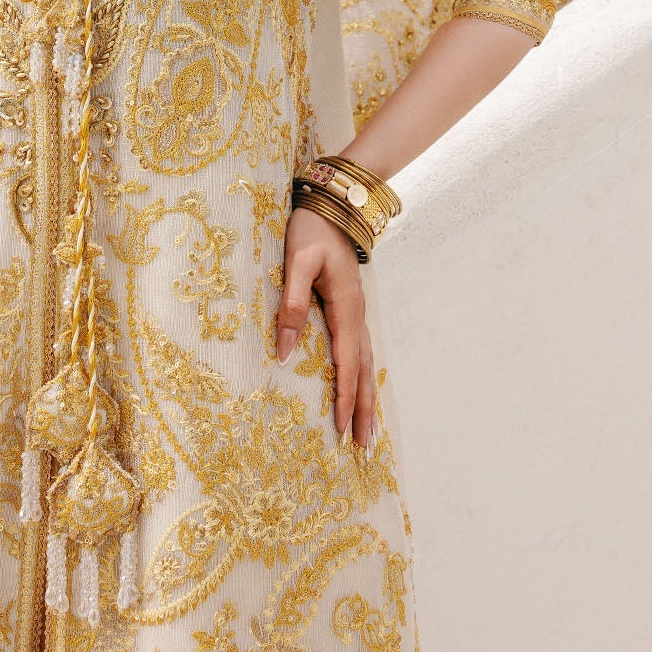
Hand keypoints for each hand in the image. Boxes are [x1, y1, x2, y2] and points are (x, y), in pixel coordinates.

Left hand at [276, 205, 375, 447]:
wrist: (335, 203)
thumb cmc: (312, 229)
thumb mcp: (296, 262)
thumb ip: (291, 304)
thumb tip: (284, 352)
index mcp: (345, 308)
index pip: (346, 364)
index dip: (344, 398)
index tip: (341, 430)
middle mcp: (356, 315)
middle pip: (364, 372)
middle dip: (363, 410)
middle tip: (363, 448)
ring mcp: (356, 312)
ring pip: (366, 364)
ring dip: (367, 398)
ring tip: (368, 431)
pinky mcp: (350, 308)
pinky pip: (361, 351)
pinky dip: (363, 377)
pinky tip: (360, 390)